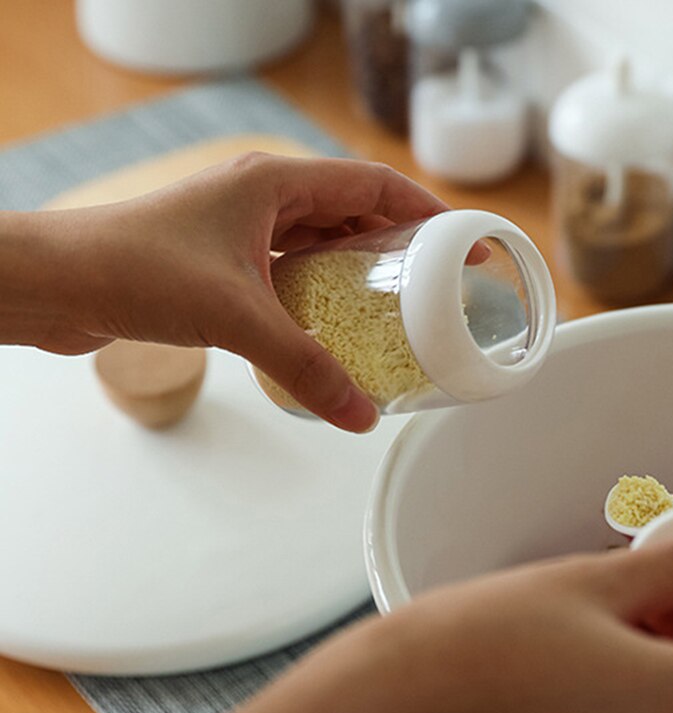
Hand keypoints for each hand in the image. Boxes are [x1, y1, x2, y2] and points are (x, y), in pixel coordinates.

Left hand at [3, 154, 447, 430]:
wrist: (56, 282)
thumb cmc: (133, 270)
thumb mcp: (237, 317)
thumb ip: (305, 367)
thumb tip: (359, 417)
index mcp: (273, 184)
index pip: (372, 186)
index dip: (426, 214)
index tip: (465, 245)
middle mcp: (261, 197)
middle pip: (353, 211)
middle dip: (400, 245)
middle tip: (440, 286)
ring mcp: (240, 228)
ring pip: (321, 241)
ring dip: (360, 270)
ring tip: (400, 308)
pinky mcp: (222, 260)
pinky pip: (291, 269)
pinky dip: (321, 292)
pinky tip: (336, 326)